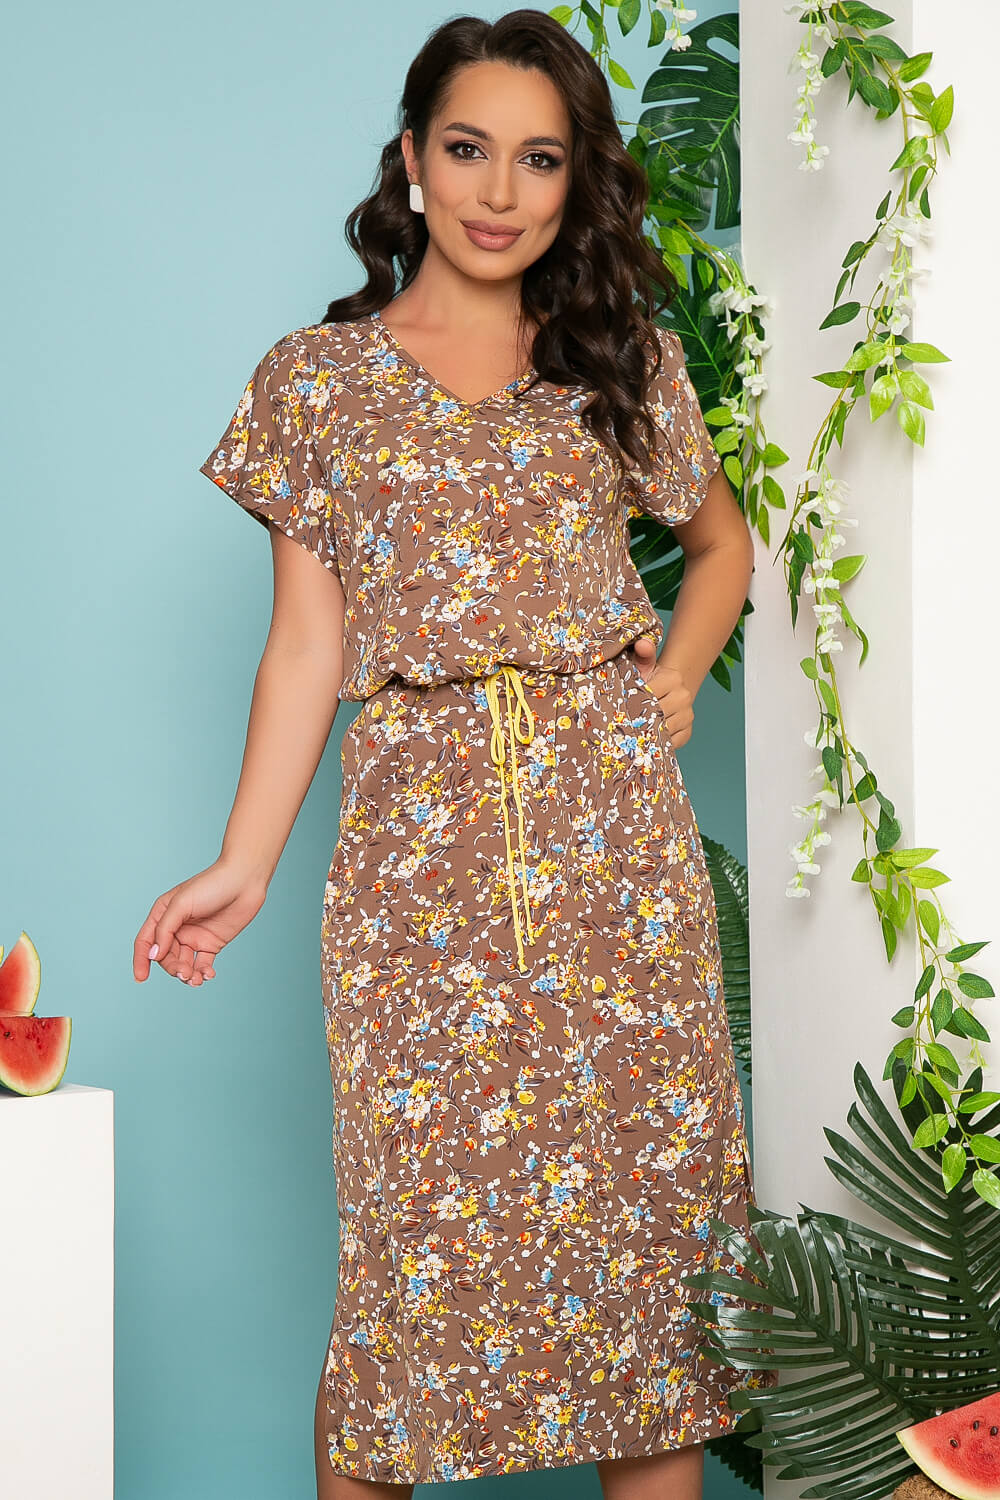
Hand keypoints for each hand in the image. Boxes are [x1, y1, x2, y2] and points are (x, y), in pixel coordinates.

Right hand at [132, 858, 267, 986]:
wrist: (245, 880)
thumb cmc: (212, 885)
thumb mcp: (182, 904)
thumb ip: (165, 929)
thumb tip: (154, 954)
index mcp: (163, 914)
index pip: (146, 941)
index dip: (141, 960)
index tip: (140, 978)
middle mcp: (176, 927)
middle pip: (165, 956)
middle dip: (172, 968)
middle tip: (184, 972)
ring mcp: (194, 936)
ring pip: (183, 963)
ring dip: (186, 975)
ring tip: (195, 979)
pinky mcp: (212, 943)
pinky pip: (202, 964)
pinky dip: (202, 972)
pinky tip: (207, 974)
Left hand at [630, 633, 694, 748]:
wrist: (668, 691)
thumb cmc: (650, 678)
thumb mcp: (644, 666)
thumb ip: (643, 654)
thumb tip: (642, 644)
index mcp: (673, 678)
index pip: (648, 695)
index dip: (632, 701)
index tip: (620, 705)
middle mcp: (684, 696)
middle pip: (654, 714)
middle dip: (637, 719)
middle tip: (621, 723)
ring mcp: (688, 716)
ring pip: (662, 730)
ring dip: (646, 733)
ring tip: (632, 733)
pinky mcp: (687, 733)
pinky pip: (669, 743)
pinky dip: (657, 743)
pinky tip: (645, 740)